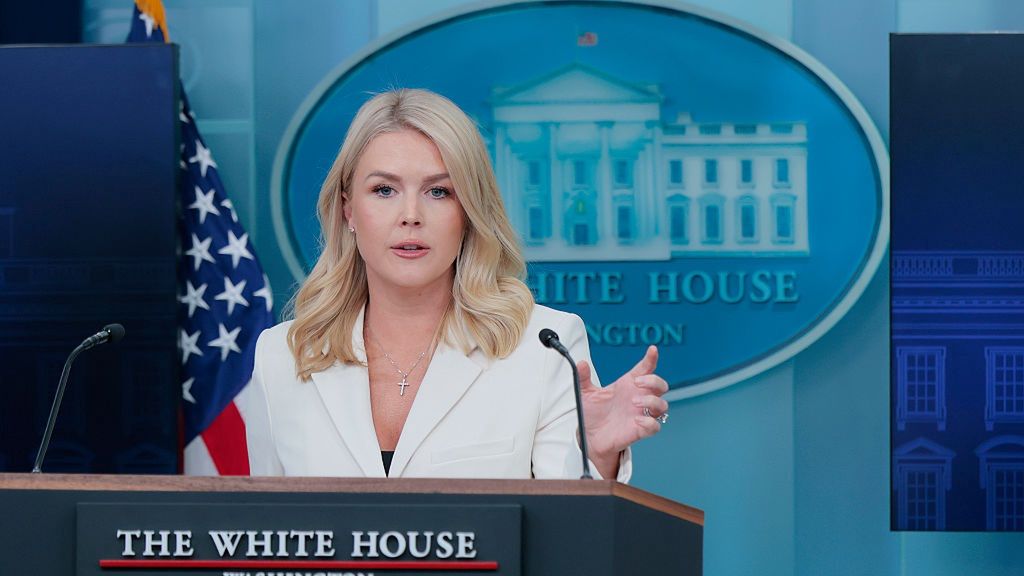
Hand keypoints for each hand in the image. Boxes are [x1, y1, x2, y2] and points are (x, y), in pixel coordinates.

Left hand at [578, 345, 668, 477]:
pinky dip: (650, 422)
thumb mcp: (585, 394)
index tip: (652, 350)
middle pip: (660, 385)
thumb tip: (580, 363)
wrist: (590, 437)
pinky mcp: (640, 430)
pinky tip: (637, 420)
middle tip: (637, 383)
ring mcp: (641, 414)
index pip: (645, 369)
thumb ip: (583, 377)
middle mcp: (638, 397)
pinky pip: (655, 426)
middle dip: (654, 381)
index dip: (651, 358)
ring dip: (652, 401)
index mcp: (628, 385)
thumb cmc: (593, 414)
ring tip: (634, 402)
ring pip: (662, 404)